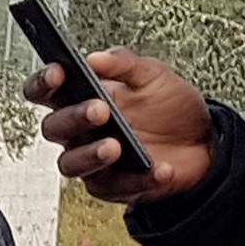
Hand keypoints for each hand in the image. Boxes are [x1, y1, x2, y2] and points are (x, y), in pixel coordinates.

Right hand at [28, 49, 212, 207]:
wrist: (201, 141)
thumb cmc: (169, 107)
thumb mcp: (152, 75)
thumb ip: (124, 63)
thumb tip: (95, 58)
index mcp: (81, 99)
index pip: (45, 92)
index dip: (43, 83)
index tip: (58, 74)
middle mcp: (79, 132)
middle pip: (53, 128)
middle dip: (73, 118)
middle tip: (100, 110)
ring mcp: (92, 161)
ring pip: (70, 164)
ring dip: (91, 155)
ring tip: (116, 146)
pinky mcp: (112, 187)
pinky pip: (115, 187)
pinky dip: (138, 179)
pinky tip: (159, 168)